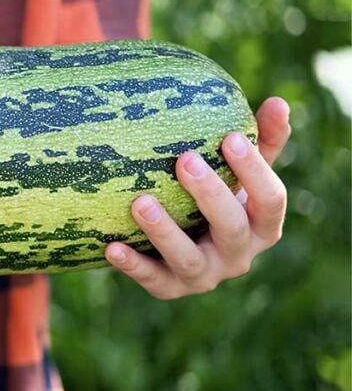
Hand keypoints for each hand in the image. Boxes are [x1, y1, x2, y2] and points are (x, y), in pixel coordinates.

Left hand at [104, 97, 289, 299]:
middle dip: (209, 195)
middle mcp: (239, 256)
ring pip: (188, 259)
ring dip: (164, 231)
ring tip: (141, 202)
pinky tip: (111, 247)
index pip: (270, 201)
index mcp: (262, 225)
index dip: (254, 171)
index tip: (231, 138)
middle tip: (184, 160)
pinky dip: (132, 265)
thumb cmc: (217, 197)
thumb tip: (279, 102)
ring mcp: (204, 275)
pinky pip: (151, 279)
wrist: (184, 245)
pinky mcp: (170, 289)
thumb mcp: (239, 173)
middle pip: (231, 229)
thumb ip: (259, 142)